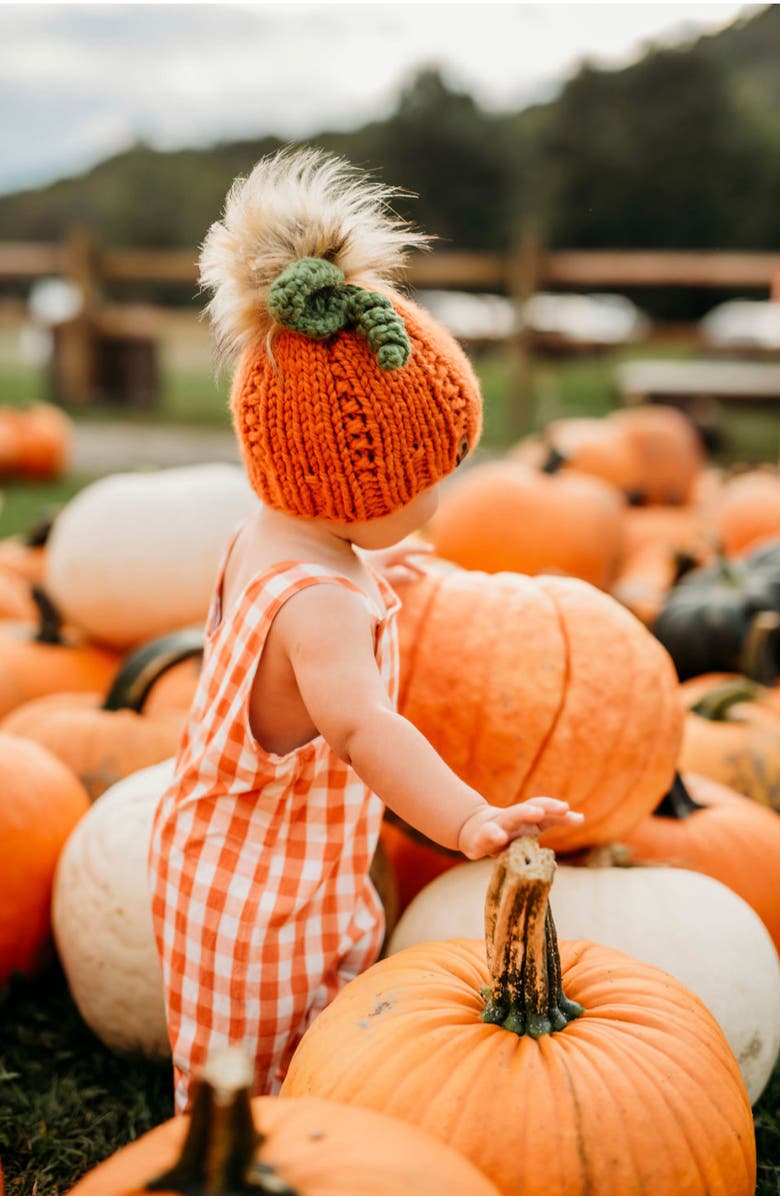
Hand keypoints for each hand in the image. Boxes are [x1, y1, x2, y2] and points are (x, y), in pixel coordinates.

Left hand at [362, 536, 434, 584]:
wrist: (337, 563)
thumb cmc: (360, 570)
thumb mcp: (382, 576)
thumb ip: (400, 577)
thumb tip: (414, 577)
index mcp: (389, 552)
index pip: (409, 550)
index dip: (421, 550)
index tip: (433, 550)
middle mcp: (383, 552)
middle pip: (403, 558)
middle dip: (414, 566)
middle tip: (426, 574)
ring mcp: (375, 557)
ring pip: (395, 561)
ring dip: (405, 568)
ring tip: (415, 577)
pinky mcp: (368, 562)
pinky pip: (386, 565)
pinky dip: (395, 571)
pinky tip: (397, 578)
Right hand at [457, 797, 583, 860]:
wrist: (474, 830)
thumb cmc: (508, 833)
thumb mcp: (529, 833)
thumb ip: (550, 831)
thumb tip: (572, 833)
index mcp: (527, 819)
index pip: (545, 811)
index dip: (561, 814)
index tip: (579, 818)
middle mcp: (514, 818)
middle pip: (531, 808)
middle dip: (547, 807)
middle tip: (564, 807)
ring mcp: (497, 826)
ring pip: (511, 816)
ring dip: (524, 813)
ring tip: (538, 814)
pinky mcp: (481, 838)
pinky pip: (487, 835)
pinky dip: (492, 834)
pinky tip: (499, 837)